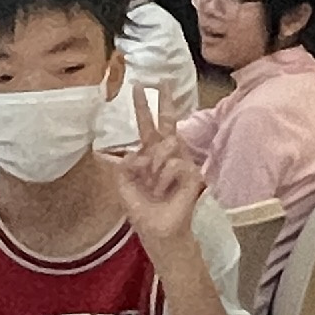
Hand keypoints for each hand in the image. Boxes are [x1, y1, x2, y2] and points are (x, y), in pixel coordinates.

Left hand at [113, 86, 212, 271]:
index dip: (144, 108)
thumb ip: (121, 166)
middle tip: (152, 83)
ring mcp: (182, 161)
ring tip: (155, 187)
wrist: (159, 231)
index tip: (139, 87)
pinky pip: (172, 164)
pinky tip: (166, 191)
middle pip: (165, 122)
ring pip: (164, 147)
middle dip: (161, 102)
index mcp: (151, 156)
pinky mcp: (193, 172)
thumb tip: (128, 152)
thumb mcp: (124, 186)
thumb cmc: (144, 211)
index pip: (148, 127)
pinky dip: (164, 179)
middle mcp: (168, 154)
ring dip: (153, 169)